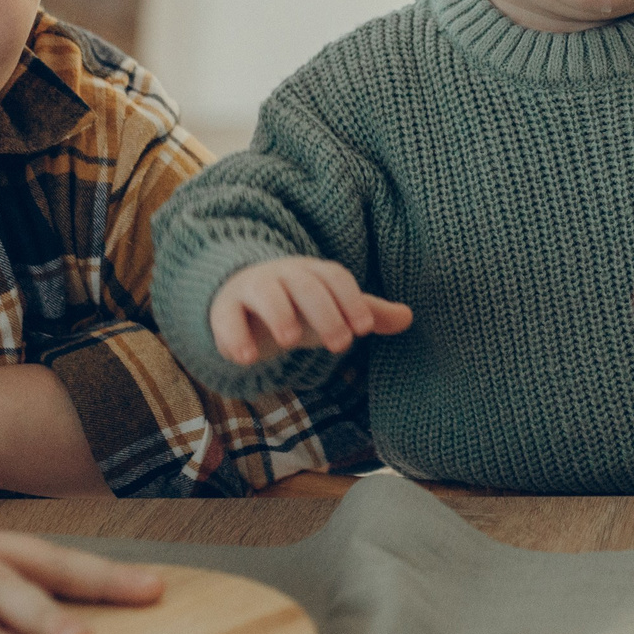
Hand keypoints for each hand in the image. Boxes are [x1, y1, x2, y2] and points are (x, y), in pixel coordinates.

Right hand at [210, 258, 411, 367]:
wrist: (242, 295)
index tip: (364, 329)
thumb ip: (367, 313)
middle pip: (306, 286)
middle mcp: (285, 275)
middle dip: (325, 313)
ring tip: (291, 341)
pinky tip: (245, 359)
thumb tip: (409, 317)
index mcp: (315, 273)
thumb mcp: (332, 308)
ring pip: (266, 293)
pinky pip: (226, 317)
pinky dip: (234, 336)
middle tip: (340, 345)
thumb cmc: (298, 304)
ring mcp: (253, 288)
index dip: (352, 301)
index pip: (337, 279)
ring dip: (280, 314)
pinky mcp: (224, 308)